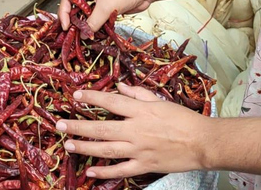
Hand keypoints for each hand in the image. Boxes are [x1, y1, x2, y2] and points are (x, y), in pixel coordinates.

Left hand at [56, 85, 210, 177]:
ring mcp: (138, 150)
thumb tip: (121, 86)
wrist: (202, 142)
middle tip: (59, 125)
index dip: (91, 97)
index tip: (75, 95)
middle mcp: (136, 130)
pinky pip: (119, 171)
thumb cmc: (183, 119)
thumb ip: (139, 94)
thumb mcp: (161, 101)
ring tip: (68, 145)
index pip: (111, 102)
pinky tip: (90, 172)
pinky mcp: (144, 166)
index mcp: (141, 111)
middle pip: (101, 127)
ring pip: (105, 149)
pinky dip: (104, 173)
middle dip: (78, 126)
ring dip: (84, 147)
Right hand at [58, 0, 154, 31]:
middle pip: (75, 8)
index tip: (66, 26)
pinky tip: (94, 33)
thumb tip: (84, 34)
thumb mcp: (106, 8)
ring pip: (86, 15)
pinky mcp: (107, 9)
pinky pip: (96, 19)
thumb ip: (93, 22)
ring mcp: (99, 2)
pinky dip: (94, 26)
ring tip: (83, 35)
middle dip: (73, 21)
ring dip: (85, 25)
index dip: (64, 12)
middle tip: (72, 33)